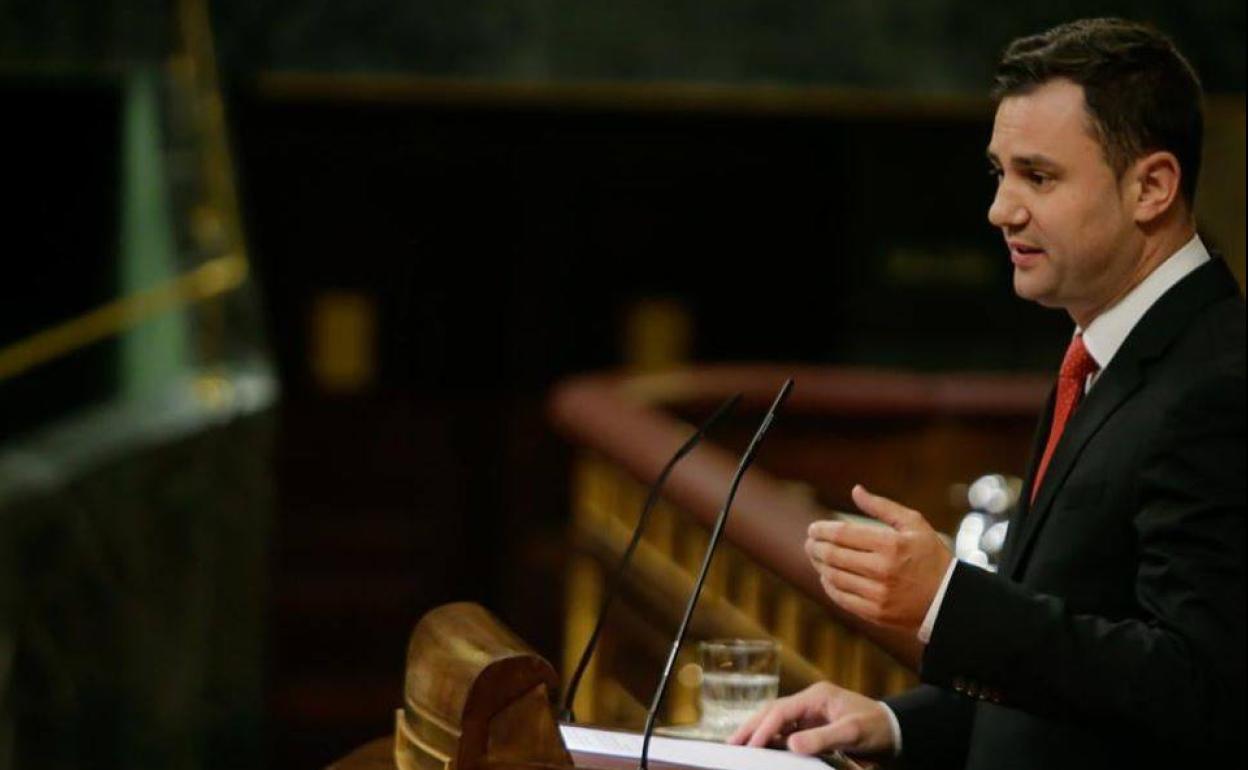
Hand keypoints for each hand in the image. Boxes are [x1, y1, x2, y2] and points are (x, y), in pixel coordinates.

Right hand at [726, 681, 895, 755]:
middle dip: (751, 727)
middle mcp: (810, 701)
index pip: (781, 711)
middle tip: (731, 743)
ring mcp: (811, 712)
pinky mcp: (813, 725)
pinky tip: (761, 748)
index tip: (750, 746)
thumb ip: (822, 738)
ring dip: (758, 732)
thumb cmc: (877, 727)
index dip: (763, 728)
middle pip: (772, 711)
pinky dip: (771, 739)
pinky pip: (786, 730)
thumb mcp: (852, 733)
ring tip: (739, 746)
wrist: (895, 729)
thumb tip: (790, 745)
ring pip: (776, 720)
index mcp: (817, 696)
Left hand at [806, 484, 952, 631]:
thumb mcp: (914, 524)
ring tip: (816, 557)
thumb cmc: (930, 556)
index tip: (813, 529)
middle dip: (815, 547)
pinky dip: (828, 585)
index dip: (822, 530)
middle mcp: (882, 570)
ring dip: (819, 565)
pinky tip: (827, 576)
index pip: (842, 534)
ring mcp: (878, 594)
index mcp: (891, 545)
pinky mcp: (875, 613)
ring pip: (833, 577)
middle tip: (810, 542)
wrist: (949, 599)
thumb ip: (883, 507)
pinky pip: (841, 598)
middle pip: (833, 555)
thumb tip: (855, 490)